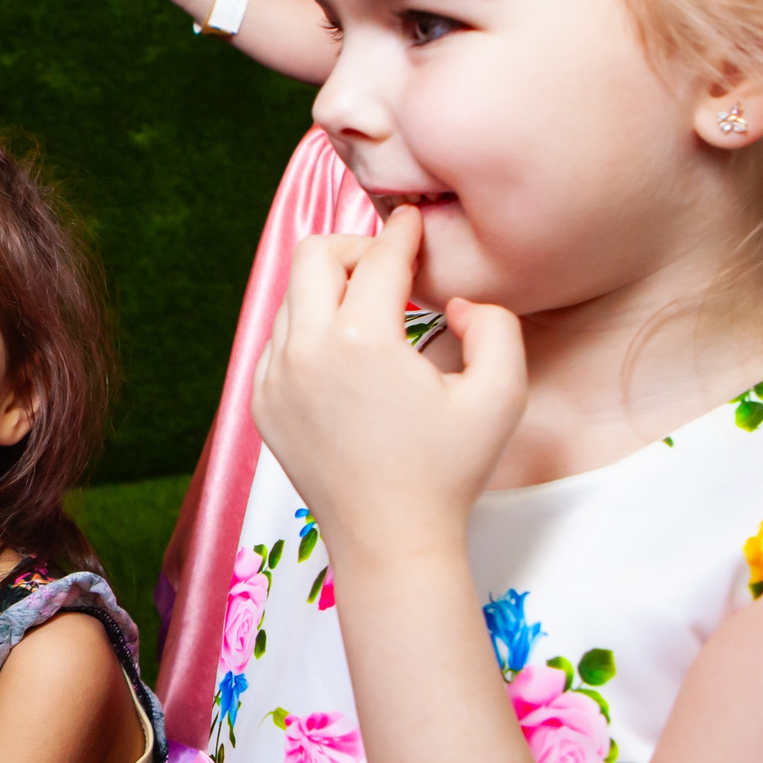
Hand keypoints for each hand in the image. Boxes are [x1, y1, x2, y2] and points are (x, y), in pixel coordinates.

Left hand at [249, 206, 526, 563]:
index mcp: (359, 342)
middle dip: (353, 249)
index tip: (414, 222)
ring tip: (371, 315)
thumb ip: (496, 325)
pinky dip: (309, 332)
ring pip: (291, 298)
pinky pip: (278, 341)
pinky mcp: (261, 402)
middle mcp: (305, 352)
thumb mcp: (501, 395)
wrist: (390, 540)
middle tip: (388, 270)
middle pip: (313, 255)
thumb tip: (456, 300)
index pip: (379, 259)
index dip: (403, 234)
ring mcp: (274, 378)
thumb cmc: (448, 471)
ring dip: (329, 292)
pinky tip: (346, 358)